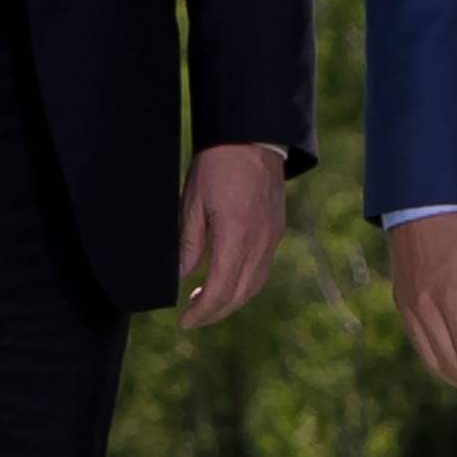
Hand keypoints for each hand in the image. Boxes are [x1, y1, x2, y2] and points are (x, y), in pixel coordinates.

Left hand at [175, 143, 286, 328]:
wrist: (254, 135)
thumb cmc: (218, 164)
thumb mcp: (192, 202)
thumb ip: (189, 243)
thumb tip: (179, 276)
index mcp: (236, 236)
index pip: (219, 291)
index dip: (200, 312)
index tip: (182, 321)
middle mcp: (259, 242)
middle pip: (239, 295)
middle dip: (214, 313)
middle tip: (191, 317)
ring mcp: (272, 236)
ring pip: (254, 285)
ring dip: (230, 300)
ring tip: (205, 300)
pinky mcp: (277, 229)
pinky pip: (262, 268)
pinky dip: (244, 283)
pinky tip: (226, 276)